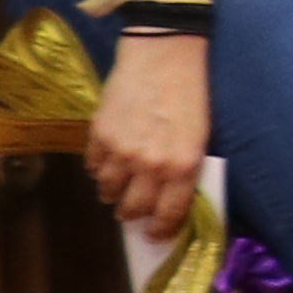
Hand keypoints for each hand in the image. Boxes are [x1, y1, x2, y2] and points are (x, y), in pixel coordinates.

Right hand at [84, 33, 206, 235]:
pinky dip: (99, 168)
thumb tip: (169, 198)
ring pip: (108, 191)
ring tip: (119, 184)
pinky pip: (93, 167)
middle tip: (132, 210)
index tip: (154, 235)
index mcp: (183, 167)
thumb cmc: (190, 95)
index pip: (168, 214)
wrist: (162, 57)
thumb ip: (183, 169)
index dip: (160, 230)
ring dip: (113, 192)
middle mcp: (151, 165)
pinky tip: (108, 159)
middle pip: (132, 208)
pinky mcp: (98, 136)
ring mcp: (121, 152)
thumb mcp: (199, 136)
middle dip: (132, 213)